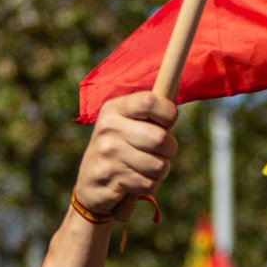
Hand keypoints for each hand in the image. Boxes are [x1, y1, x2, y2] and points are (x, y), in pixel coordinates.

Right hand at [72, 93, 176, 224]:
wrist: (90, 184)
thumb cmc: (120, 150)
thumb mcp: (127, 124)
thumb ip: (150, 110)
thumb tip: (175, 81)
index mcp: (114, 108)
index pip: (150, 101)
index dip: (168, 113)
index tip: (167, 122)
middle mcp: (108, 127)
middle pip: (160, 138)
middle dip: (169, 149)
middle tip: (160, 152)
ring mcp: (107, 152)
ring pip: (159, 165)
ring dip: (159, 171)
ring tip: (145, 167)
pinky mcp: (110, 176)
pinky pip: (149, 184)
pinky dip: (148, 185)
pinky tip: (134, 181)